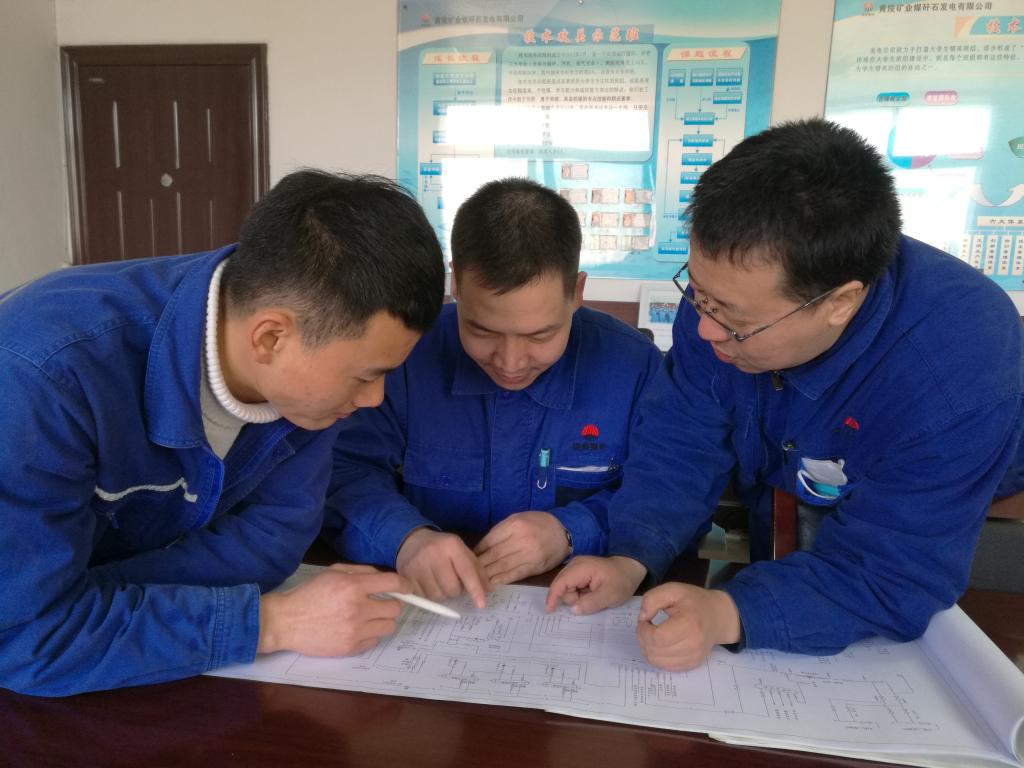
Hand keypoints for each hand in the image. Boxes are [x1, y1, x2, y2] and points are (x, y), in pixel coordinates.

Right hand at [257, 563, 410, 656]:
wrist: (285, 622)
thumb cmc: (308, 594)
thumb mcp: (333, 572)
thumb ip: (361, 572)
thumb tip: (384, 577)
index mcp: (353, 586)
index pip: (393, 583)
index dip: (405, 585)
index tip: (407, 588)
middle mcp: (357, 608)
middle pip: (395, 608)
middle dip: (391, 604)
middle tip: (380, 603)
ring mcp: (355, 630)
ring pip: (389, 626)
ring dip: (382, 620)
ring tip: (368, 617)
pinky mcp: (350, 647)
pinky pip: (375, 640)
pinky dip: (370, 634)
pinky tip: (356, 628)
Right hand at [395, 528, 488, 607]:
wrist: (412, 540)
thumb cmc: (441, 548)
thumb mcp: (461, 551)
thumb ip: (476, 569)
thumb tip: (488, 590)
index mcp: (452, 545)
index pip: (467, 571)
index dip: (475, 589)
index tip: (481, 604)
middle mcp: (434, 553)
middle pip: (452, 588)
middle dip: (455, 591)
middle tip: (452, 583)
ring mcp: (418, 564)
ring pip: (437, 595)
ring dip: (442, 594)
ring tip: (439, 582)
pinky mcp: (406, 575)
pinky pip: (423, 597)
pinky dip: (428, 595)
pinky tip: (428, 583)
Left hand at [474, 511, 568, 585]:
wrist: (563, 533)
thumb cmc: (539, 524)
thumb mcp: (520, 518)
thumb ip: (502, 530)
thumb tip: (482, 546)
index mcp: (515, 524)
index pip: (490, 540)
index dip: (477, 551)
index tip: (469, 557)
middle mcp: (521, 539)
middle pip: (494, 554)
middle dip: (479, 564)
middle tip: (468, 571)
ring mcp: (528, 554)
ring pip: (502, 565)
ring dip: (487, 574)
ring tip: (476, 579)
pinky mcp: (534, 566)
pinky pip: (515, 574)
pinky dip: (502, 579)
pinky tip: (492, 583)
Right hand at [544, 555, 645, 614]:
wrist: (630, 569)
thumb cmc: (621, 581)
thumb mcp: (610, 595)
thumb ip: (591, 603)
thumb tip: (573, 610)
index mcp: (580, 568)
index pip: (560, 583)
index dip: (553, 597)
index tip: (550, 611)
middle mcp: (574, 565)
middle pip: (561, 586)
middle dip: (572, 598)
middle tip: (591, 600)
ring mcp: (575, 567)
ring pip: (566, 588)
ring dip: (576, 597)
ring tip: (593, 596)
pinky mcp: (578, 571)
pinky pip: (571, 586)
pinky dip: (579, 593)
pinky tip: (590, 593)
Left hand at [635, 583, 740, 670]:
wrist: (718, 616)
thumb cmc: (694, 601)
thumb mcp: (673, 589)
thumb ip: (652, 599)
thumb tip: (642, 617)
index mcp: (689, 624)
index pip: (656, 638)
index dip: (643, 630)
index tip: (644, 620)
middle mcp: (693, 645)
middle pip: (654, 651)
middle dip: (642, 638)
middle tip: (646, 627)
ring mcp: (693, 657)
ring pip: (656, 661)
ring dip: (647, 648)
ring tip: (652, 635)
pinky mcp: (691, 665)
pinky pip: (665, 667)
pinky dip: (657, 656)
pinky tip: (659, 644)